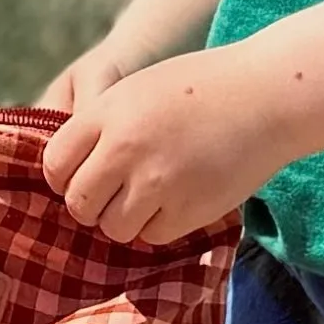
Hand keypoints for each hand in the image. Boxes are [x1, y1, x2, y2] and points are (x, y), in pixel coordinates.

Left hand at [42, 50, 282, 243]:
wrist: (269, 95)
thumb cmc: (202, 88)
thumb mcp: (138, 90)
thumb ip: (100, 125)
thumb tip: (67, 169)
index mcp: (108, 113)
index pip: (55, 164)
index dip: (65, 176)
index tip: (81, 175)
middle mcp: (125, 149)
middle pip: (79, 202)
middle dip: (90, 204)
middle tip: (112, 194)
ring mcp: (157, 183)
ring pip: (112, 227)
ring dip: (125, 218)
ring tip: (150, 195)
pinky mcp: (188, 210)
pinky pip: (151, 236)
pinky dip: (160, 224)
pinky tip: (179, 198)